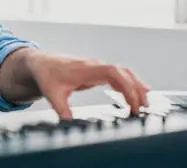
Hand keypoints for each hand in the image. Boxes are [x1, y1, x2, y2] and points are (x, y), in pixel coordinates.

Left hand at [26, 52, 149, 118]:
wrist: (40, 63)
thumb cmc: (46, 75)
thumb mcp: (52, 95)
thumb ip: (62, 110)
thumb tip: (69, 124)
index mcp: (84, 69)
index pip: (112, 72)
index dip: (125, 85)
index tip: (132, 101)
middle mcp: (93, 66)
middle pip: (122, 72)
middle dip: (135, 88)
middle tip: (144, 107)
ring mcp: (96, 68)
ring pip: (122, 72)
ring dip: (135, 85)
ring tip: (145, 103)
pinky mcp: (96, 72)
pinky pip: (117, 75)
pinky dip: (128, 84)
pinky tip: (135, 95)